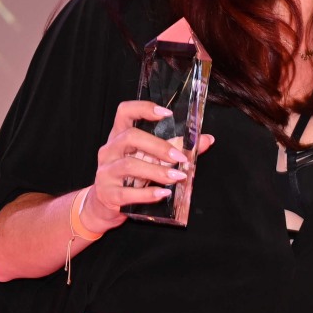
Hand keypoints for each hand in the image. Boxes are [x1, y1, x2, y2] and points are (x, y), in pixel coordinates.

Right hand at [81, 100, 215, 231]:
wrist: (105, 204)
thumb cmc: (130, 177)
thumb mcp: (150, 159)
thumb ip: (177, 148)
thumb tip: (207, 140)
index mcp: (118, 136)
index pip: (125, 112)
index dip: (144, 108)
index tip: (167, 114)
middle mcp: (109, 150)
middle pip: (130, 137)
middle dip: (158, 146)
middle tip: (180, 158)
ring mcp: (105, 172)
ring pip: (128, 165)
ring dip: (156, 171)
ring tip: (177, 178)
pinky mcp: (107, 194)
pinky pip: (126, 193)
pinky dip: (147, 194)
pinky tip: (163, 194)